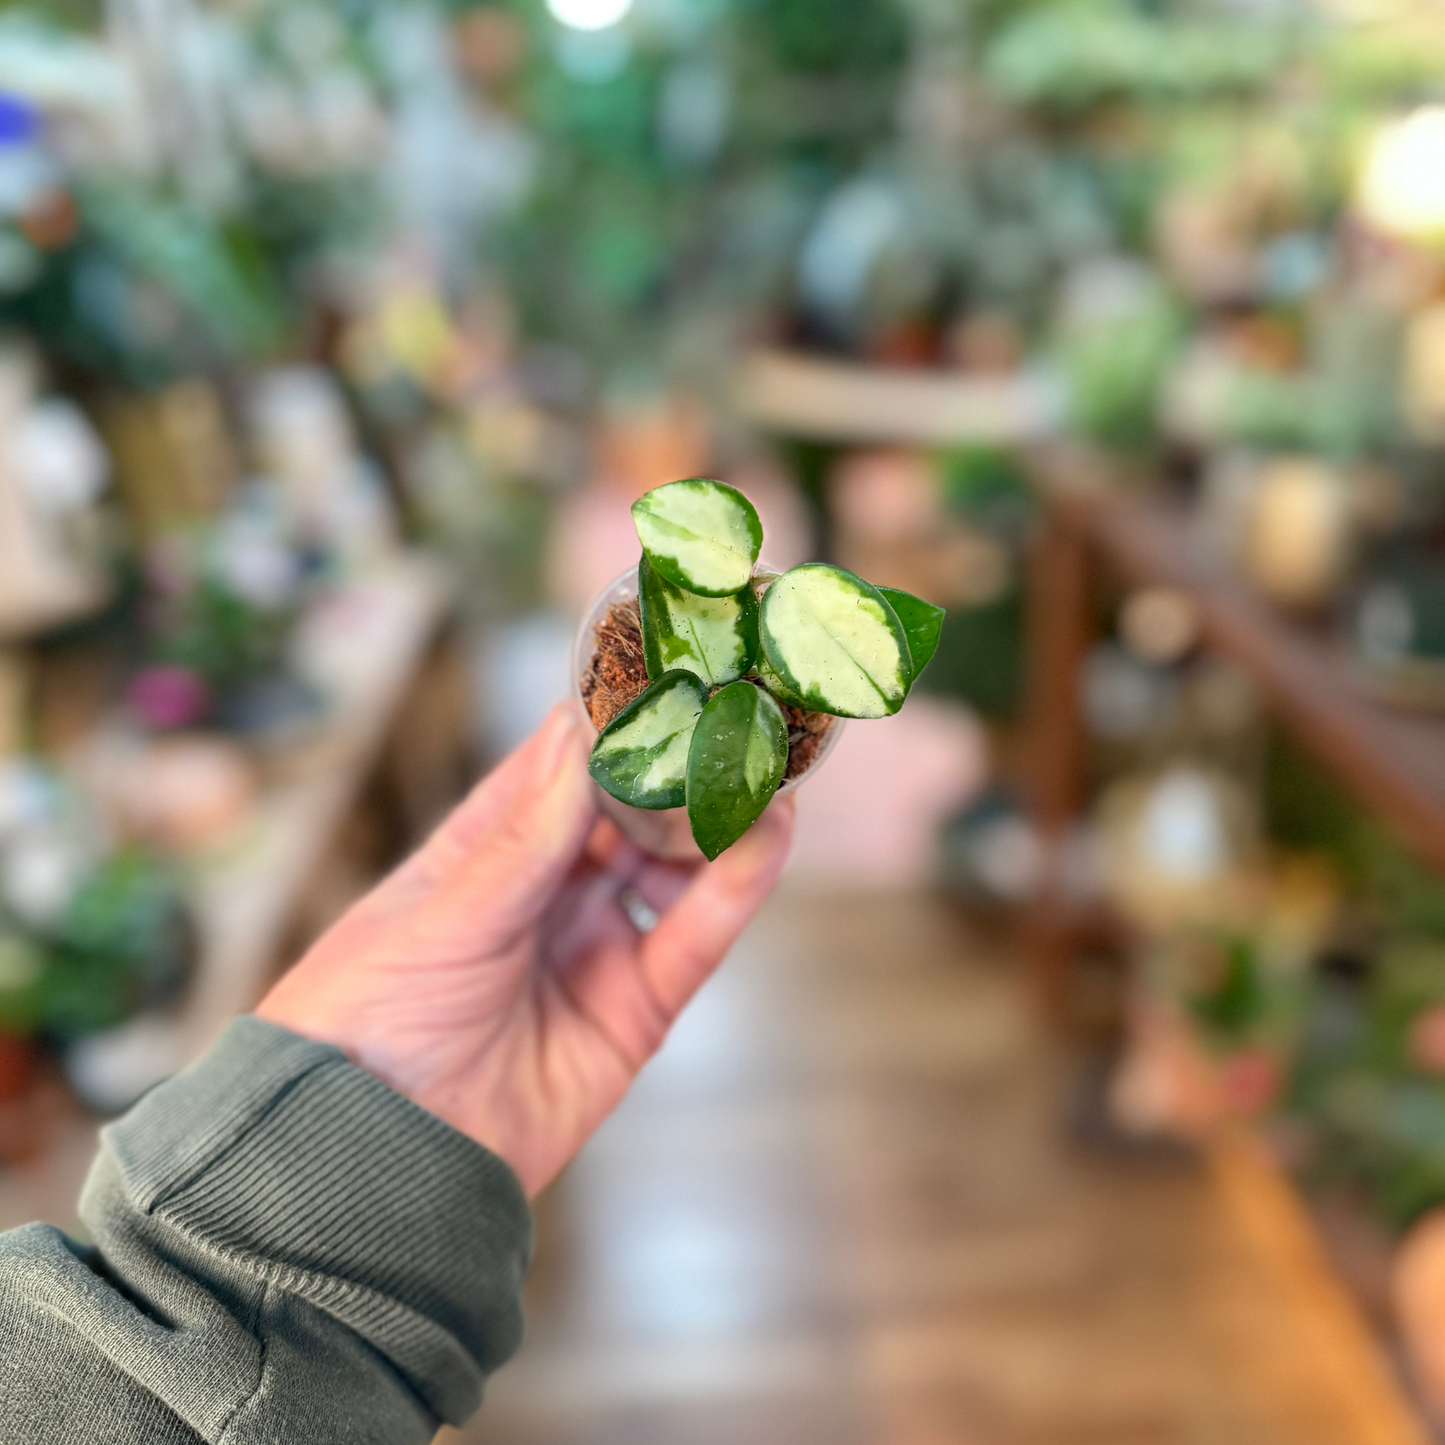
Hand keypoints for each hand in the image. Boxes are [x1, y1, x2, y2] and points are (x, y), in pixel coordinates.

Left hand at [256, 704, 792, 1195]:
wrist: (367, 1163)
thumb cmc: (367, 1018)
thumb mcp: (443, 915)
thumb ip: (524, 837)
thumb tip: (581, 735)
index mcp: (488, 850)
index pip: (563, 763)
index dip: (615, 715)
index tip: (667, 663)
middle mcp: (548, 891)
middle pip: (633, 811)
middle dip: (684, 763)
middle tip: (741, 705)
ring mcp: (593, 949)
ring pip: (675, 869)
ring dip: (722, 820)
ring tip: (770, 762)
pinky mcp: (632, 1014)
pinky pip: (692, 943)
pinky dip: (735, 890)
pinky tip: (769, 836)